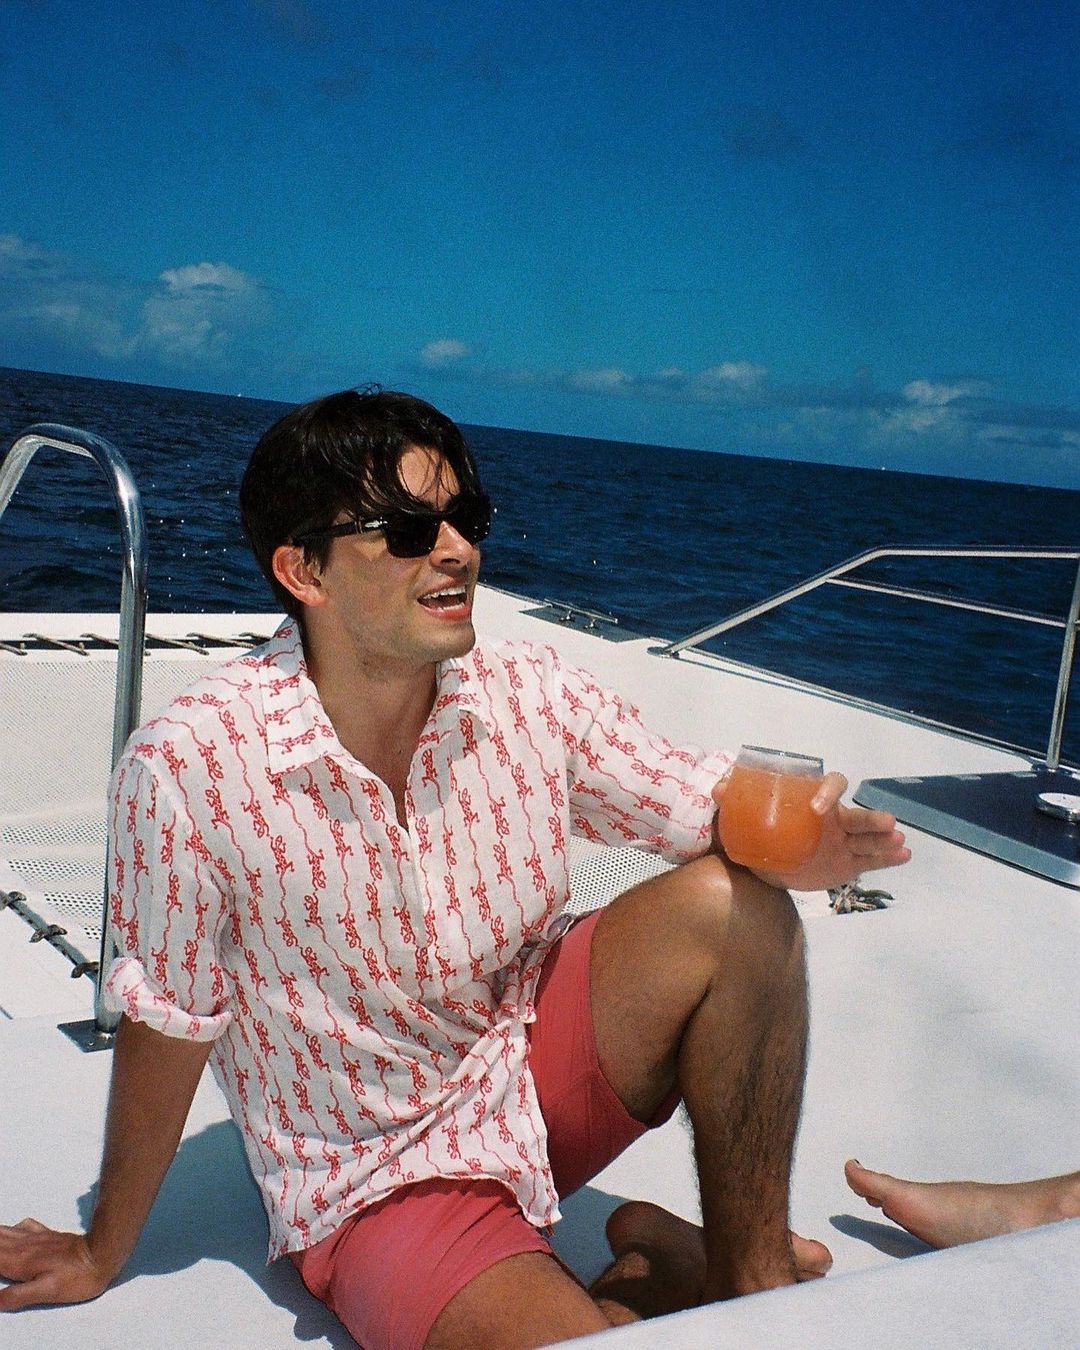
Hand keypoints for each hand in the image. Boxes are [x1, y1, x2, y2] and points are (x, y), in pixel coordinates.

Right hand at [0, 1218, 112, 1310]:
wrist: (102, 1254)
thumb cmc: (76, 1277)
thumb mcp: (46, 1292)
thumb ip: (17, 1295)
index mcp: (20, 1262)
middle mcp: (24, 1247)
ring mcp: (36, 1239)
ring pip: (5, 1232)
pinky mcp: (47, 1236)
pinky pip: (22, 1227)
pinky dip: (10, 1229)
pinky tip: (11, 1231)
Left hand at [712, 772, 910, 891]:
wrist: (768, 870)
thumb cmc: (762, 836)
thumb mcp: (746, 821)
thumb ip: (735, 805)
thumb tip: (718, 789)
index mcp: (813, 803)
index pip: (829, 786)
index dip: (827, 792)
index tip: (819, 809)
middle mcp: (834, 820)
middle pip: (857, 814)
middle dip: (872, 817)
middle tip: (889, 822)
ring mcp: (844, 842)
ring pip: (868, 837)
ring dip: (885, 838)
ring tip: (900, 841)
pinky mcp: (849, 863)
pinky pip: (872, 860)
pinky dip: (889, 858)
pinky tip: (904, 856)